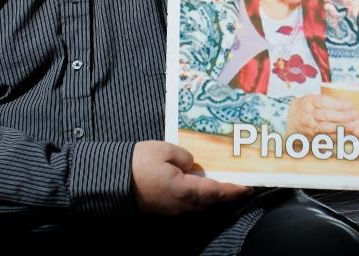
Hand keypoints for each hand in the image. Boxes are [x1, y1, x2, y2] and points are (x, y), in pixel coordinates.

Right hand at [130, 140, 250, 214]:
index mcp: (185, 190)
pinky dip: (195, 195)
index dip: (234, 190)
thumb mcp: (165, 150)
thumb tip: (193, 166)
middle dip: (224, 193)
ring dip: (210, 195)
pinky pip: (185, 203)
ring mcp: (171, 209)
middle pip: (209, 201)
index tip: (248, 187)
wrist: (110, 180)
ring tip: (220, 182)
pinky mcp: (161, 208)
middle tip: (238, 184)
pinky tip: (197, 184)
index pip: (216, 191)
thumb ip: (186, 157)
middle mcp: (181, 204)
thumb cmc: (139, 163)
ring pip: (197, 203)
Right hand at [287, 94, 358, 135]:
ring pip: (326, 128)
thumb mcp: (314, 98)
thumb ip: (329, 100)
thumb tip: (348, 103)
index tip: (349, 104)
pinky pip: (326, 138)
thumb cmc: (307, 107)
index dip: (337, 104)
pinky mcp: (312, 137)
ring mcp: (309, 127)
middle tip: (355, 114)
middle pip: (325, 115)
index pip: (322, 102)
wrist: (291, 120)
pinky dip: (337, 136)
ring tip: (353, 125)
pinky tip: (347, 135)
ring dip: (341, 127)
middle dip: (342, 115)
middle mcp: (307, 115)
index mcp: (308, 102)